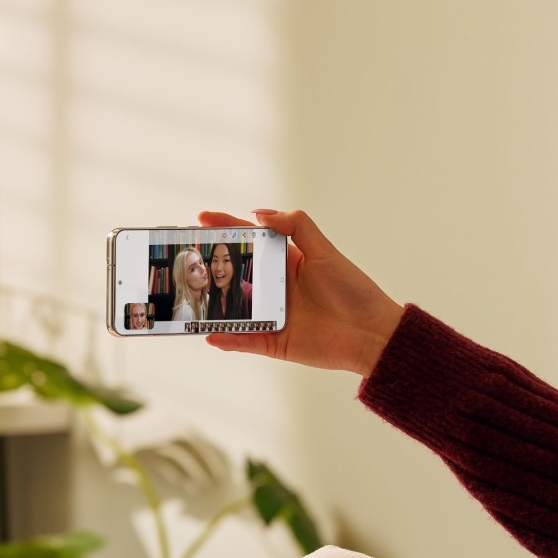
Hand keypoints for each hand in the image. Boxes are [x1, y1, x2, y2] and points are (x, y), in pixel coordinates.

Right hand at [198, 209, 404, 376]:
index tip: (202, 219)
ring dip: (212, 305)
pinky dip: (227, 339)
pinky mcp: (276, 343)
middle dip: (210, 266)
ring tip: (188, 297)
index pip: (251, 241)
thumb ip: (297, 227)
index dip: (227, 228)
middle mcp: (277, 289)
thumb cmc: (355, 292)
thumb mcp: (326, 252)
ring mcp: (274, 316)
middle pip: (236, 275)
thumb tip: (261, 214)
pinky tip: (208, 334)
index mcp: (288, 263)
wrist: (372, 334)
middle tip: (185, 257)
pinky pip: (245, 341)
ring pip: (234, 309)